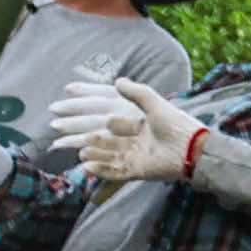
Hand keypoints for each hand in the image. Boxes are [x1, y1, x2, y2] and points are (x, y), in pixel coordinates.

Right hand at [48, 70, 200, 185]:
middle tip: (58, 130)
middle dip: (80, 133)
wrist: (192, 149)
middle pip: (101, 136)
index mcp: (136, 120)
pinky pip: (115, 171)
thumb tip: (117, 80)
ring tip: (78, 151)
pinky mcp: (138, 170)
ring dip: (91, 152)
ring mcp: (134, 154)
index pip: (105, 113)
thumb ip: (136, 92)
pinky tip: (86, 165)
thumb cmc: (176, 124)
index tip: (68, 98)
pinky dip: (101, 169)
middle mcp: (133, 138)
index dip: (87, 107)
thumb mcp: (155, 103)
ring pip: (106, 154)